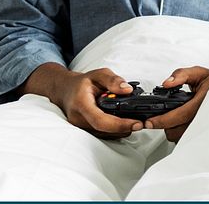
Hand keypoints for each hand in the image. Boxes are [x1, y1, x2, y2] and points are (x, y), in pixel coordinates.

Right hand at [28, 64, 143, 139]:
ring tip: (136, 121)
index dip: (120, 124)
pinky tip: (125, 123)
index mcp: (81, 104)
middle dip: (125, 128)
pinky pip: (102, 134)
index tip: (136, 123)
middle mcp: (79, 119)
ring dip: (121, 130)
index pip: (101, 120)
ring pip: (104, 135)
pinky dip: (115, 130)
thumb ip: (113, 80)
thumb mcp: (99, 74)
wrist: (66, 91)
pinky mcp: (85, 130)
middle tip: (142, 122)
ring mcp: (80, 127)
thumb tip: (128, 89)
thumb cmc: (82, 83)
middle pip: (105, 130)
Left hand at [144, 66, 208, 142]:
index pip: (179, 116)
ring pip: (178, 136)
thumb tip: (167, 83)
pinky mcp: (200, 134)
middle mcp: (201, 118)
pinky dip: (177, 132)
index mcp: (201, 103)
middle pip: (175, 130)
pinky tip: (178, 122)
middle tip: (158, 116)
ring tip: (171, 117)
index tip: (149, 122)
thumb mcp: (199, 73)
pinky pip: (183, 138)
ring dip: (171, 128)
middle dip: (164, 124)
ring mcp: (201, 128)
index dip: (161, 120)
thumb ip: (181, 74)